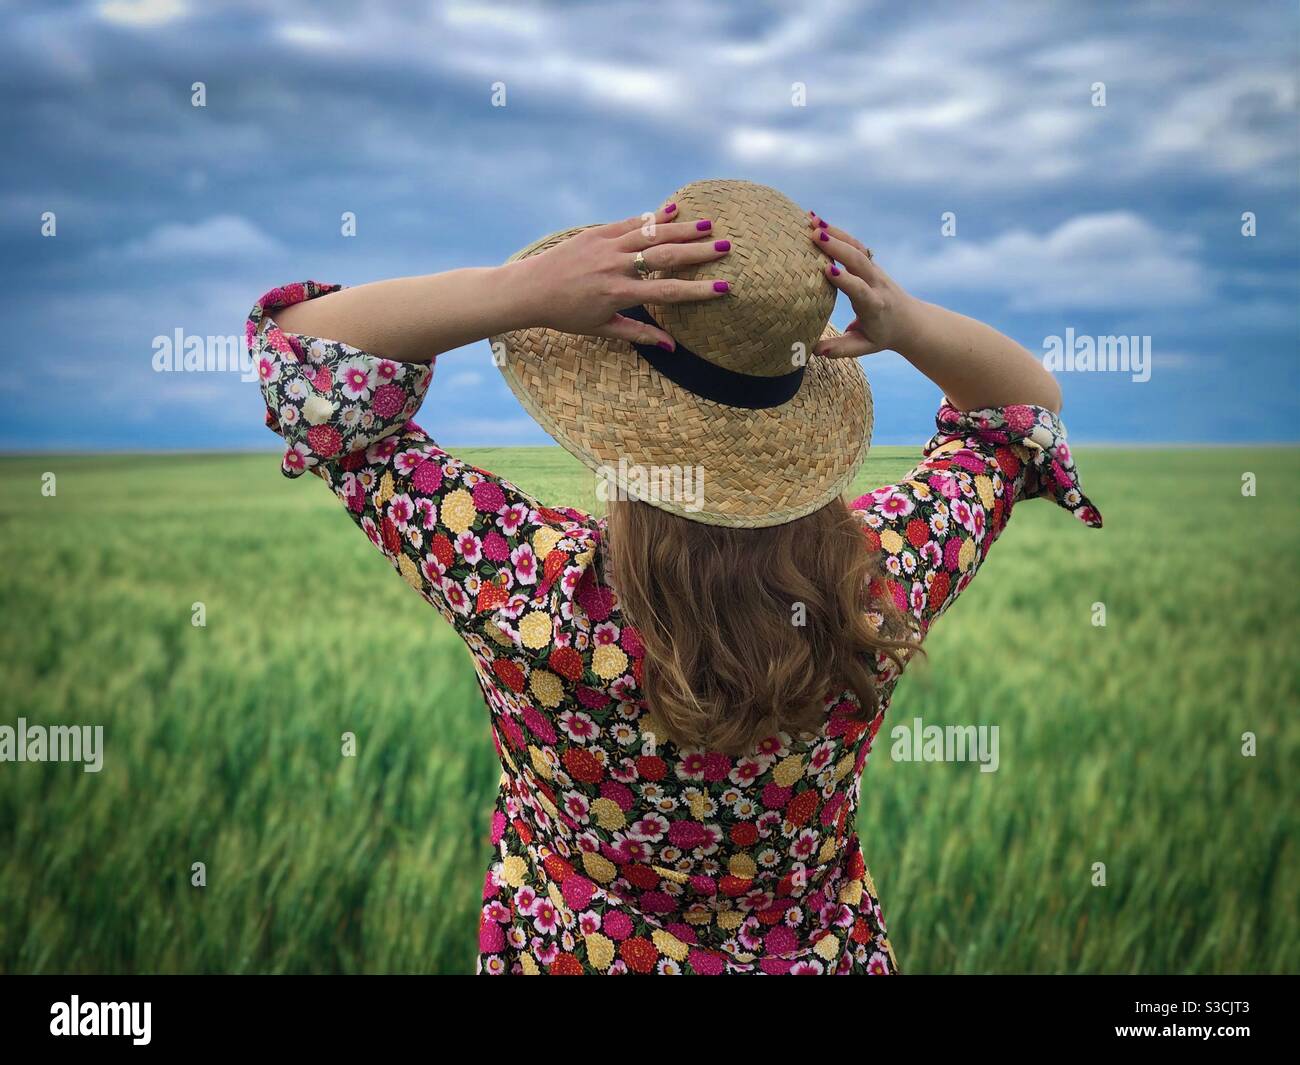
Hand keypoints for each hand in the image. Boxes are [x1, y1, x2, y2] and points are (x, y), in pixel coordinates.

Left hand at [509, 203, 731, 349]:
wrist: (531, 289)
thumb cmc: (567, 314)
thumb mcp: (603, 328)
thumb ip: (639, 334)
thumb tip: (671, 347)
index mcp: (618, 294)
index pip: (667, 291)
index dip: (697, 290)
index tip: (722, 288)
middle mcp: (615, 266)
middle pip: (665, 256)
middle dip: (698, 252)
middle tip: (726, 247)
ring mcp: (606, 245)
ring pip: (651, 234)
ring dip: (681, 228)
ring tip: (708, 225)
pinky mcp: (596, 232)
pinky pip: (630, 222)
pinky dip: (653, 216)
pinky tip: (675, 210)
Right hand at [806, 213, 918, 357]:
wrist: (910, 321)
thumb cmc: (882, 336)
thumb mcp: (864, 347)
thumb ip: (841, 349)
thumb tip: (815, 351)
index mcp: (874, 305)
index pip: (859, 289)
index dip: (844, 279)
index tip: (826, 269)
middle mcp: (875, 283)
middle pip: (858, 260)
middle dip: (837, 246)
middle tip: (814, 234)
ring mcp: (874, 270)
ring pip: (856, 247)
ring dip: (835, 232)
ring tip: (811, 219)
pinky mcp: (870, 263)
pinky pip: (854, 244)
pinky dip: (837, 232)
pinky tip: (818, 222)